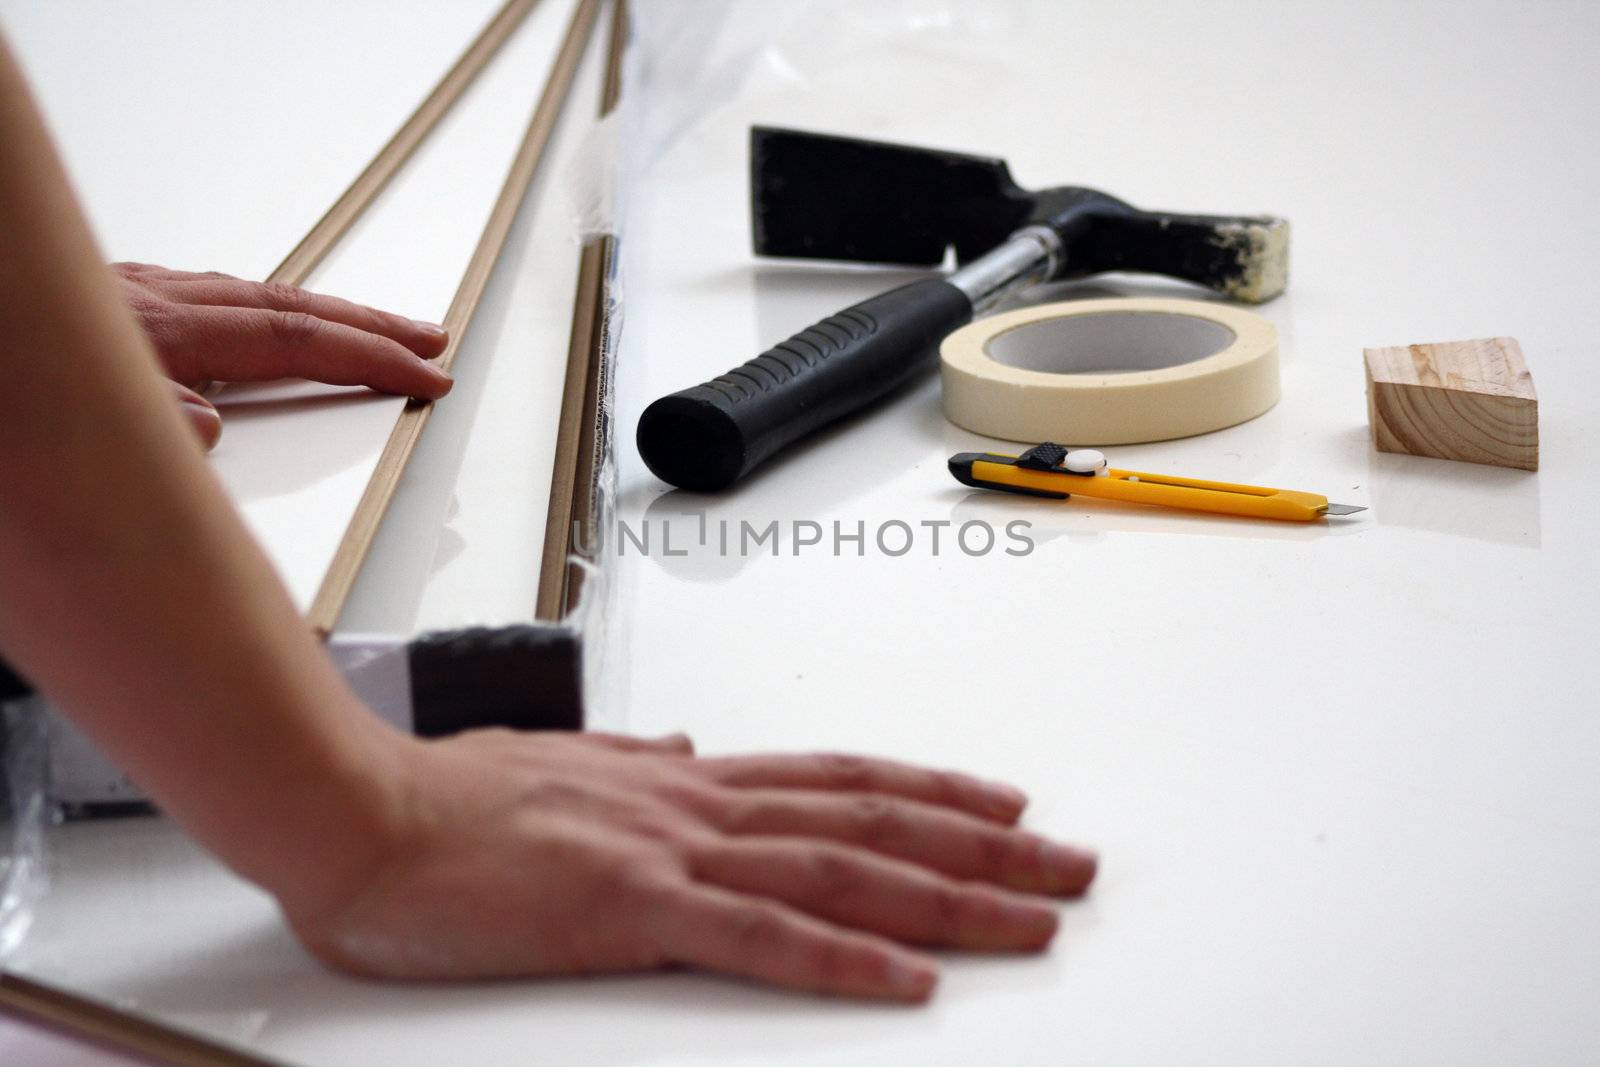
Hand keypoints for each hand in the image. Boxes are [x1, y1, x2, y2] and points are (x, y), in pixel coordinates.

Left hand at [113, 263, 451, 446]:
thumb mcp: (52, 434)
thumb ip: (145, 423)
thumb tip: (209, 425)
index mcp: (155, 332)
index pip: (294, 340)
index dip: (368, 356)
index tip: (421, 375)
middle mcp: (149, 302)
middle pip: (290, 304)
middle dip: (369, 324)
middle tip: (427, 341)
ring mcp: (128, 295)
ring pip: (250, 293)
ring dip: (319, 312)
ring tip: (364, 329)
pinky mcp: (105, 301)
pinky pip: (205, 292)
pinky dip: (256, 305)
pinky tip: (259, 318)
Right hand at [285, 729, 1096, 1001]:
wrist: (363, 813)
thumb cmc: (448, 800)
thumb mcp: (565, 764)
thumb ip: (640, 763)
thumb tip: (691, 750)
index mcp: (685, 780)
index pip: (840, 778)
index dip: (931, 790)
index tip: (1002, 803)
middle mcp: (699, 804)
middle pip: (871, 823)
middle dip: (982, 847)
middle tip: (1069, 864)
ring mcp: (672, 853)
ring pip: (842, 873)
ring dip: (949, 898)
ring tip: (1034, 917)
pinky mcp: (631, 910)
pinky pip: (760, 940)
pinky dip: (844, 962)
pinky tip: (911, 984)